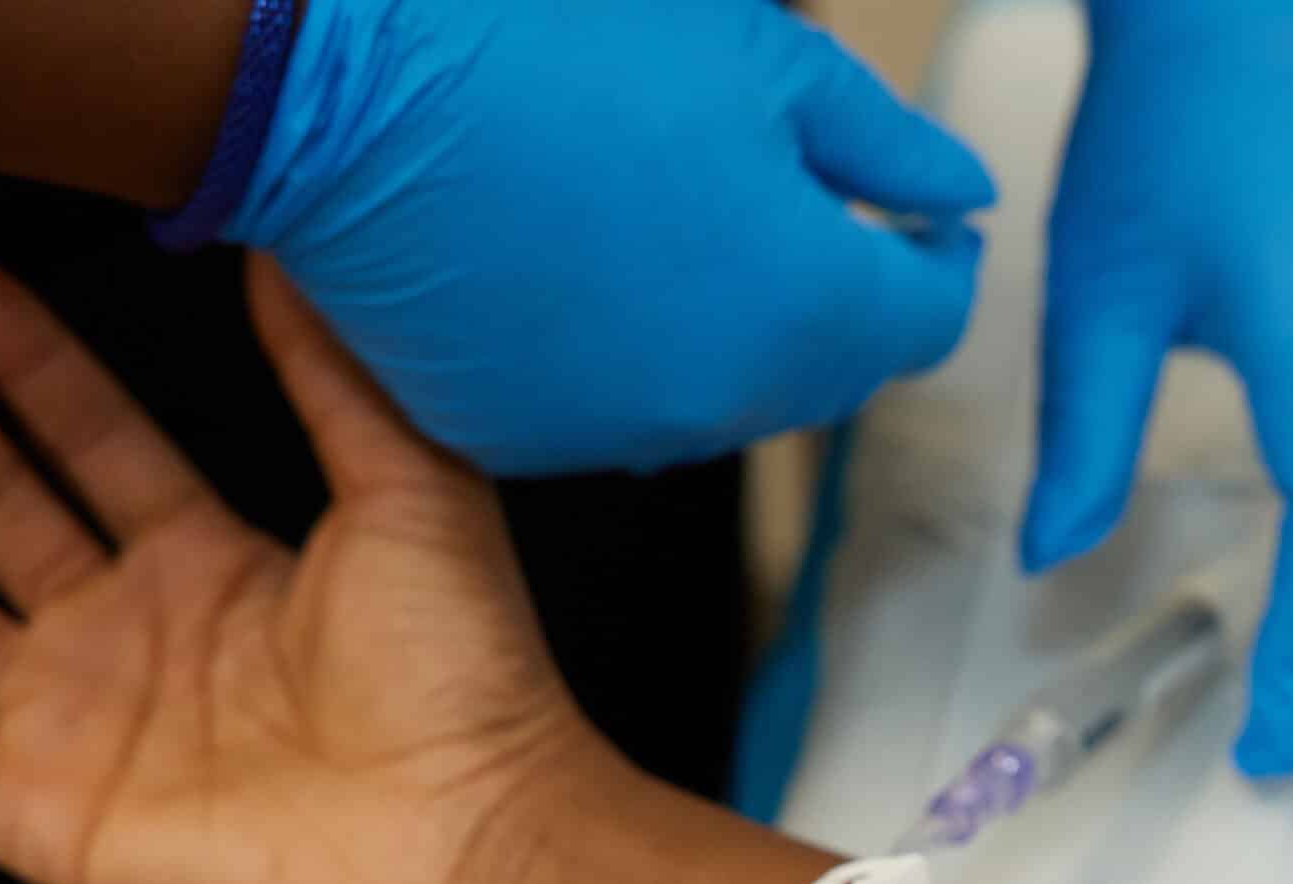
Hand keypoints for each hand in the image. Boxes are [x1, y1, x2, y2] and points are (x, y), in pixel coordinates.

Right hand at [0, 254, 606, 883]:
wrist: (475, 836)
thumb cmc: (466, 676)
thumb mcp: (411, 492)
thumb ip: (334, 377)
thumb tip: (285, 253)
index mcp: (215, 566)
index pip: (90, 445)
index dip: (25, 366)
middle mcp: (132, 641)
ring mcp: (82, 734)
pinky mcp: (50, 823)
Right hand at [227, 0, 995, 474]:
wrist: (336, 81)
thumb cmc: (548, 38)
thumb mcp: (761, 54)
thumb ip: (879, 146)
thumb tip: (956, 198)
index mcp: (811, 308)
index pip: (928, 316)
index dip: (937, 261)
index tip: (928, 221)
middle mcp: (730, 400)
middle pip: (831, 369)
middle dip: (840, 298)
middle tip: (810, 215)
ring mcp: (621, 430)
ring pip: (725, 394)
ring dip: (735, 329)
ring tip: (686, 226)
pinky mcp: (521, 434)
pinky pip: (615, 406)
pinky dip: (631, 352)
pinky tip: (594, 266)